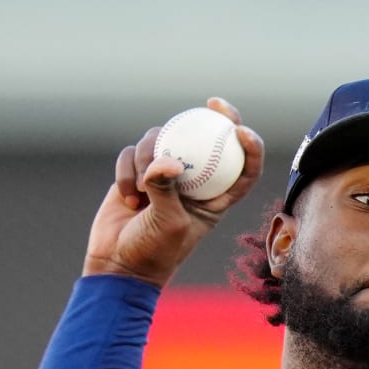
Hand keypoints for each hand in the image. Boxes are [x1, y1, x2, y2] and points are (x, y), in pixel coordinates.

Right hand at [82, 97, 264, 286]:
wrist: (118, 264)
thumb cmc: (154, 252)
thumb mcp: (169, 223)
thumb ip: (167, 190)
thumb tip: (166, 160)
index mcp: (215, 198)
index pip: (242, 169)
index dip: (250, 146)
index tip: (240, 129)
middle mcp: (193, 181)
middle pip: (208, 140)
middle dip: (215, 117)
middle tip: (212, 104)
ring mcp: (163, 173)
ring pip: (162, 141)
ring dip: (149, 157)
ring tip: (143, 189)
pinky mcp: (135, 172)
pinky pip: (131, 155)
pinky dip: (127, 171)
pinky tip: (128, 196)